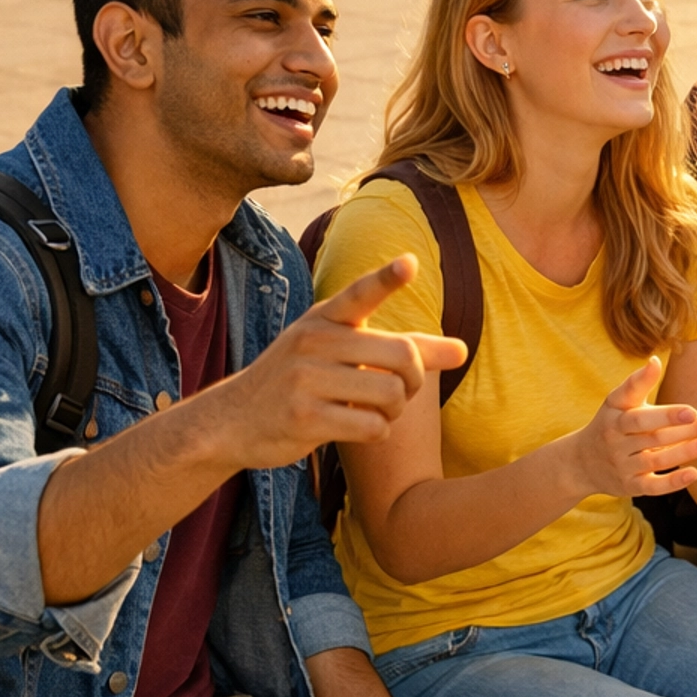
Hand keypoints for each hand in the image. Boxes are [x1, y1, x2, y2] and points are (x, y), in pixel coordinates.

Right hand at [210, 257, 465, 468]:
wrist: (233, 420)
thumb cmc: (300, 380)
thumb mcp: (340, 352)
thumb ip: (403, 348)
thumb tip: (463, 350)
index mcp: (324, 317)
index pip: (360, 293)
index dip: (387, 279)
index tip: (410, 264)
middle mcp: (314, 340)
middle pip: (403, 357)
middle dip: (415, 382)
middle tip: (402, 392)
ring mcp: (305, 378)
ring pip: (391, 394)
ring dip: (394, 411)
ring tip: (375, 411)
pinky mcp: (303, 417)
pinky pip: (372, 426)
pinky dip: (376, 432)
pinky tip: (357, 429)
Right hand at [565, 357, 696, 498]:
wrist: (581, 463)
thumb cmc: (608, 425)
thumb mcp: (616, 402)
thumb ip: (637, 383)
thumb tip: (655, 360)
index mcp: (616, 418)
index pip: (641, 417)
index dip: (666, 415)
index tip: (692, 410)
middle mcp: (617, 443)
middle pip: (655, 437)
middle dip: (687, 430)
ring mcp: (623, 466)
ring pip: (656, 460)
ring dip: (685, 452)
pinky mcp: (629, 486)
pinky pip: (653, 487)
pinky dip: (673, 482)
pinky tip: (694, 473)